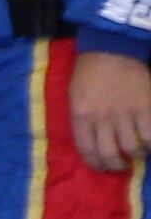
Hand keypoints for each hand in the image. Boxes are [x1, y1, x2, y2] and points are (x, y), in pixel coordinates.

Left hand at [75, 50, 150, 174]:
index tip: (102, 167)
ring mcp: (126, 114)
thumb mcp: (75, 98)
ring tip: (137, 154)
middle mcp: (103, 119)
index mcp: (81, 116)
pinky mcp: (146, 107)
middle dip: (116, 165)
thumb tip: (92, 142)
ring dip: (136, 156)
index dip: (96, 164)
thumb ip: (82, 120)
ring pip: (133, 148)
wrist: (111, 51)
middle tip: (120, 164)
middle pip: (110, 155)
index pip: (87, 151)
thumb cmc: (89, 73)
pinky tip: (149, 143)